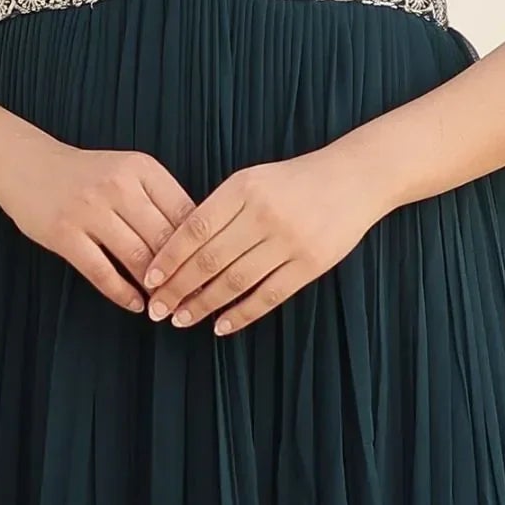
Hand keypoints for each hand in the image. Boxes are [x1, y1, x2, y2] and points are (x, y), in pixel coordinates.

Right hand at [0, 139, 196, 311]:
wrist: (25, 165)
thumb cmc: (86, 174)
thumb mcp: (128, 171)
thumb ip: (159, 199)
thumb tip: (198, 242)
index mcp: (142, 168)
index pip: (186, 213)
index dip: (203, 247)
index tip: (214, 273)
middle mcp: (118, 186)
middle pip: (165, 239)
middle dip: (184, 275)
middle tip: (196, 299)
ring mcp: (89, 210)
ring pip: (137, 258)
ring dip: (156, 289)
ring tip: (168, 307)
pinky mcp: (64, 235)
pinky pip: (101, 272)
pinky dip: (123, 293)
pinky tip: (136, 305)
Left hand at [142, 145, 387, 333]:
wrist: (355, 178)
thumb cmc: (296, 180)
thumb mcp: (253, 179)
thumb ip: (220, 208)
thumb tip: (179, 248)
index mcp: (243, 189)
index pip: (194, 229)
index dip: (169, 258)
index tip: (150, 279)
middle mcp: (263, 214)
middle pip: (209, 260)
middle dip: (178, 288)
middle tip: (157, 309)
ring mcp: (288, 241)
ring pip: (235, 282)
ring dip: (204, 305)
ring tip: (182, 319)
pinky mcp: (311, 264)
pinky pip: (269, 296)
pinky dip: (242, 314)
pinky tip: (221, 326)